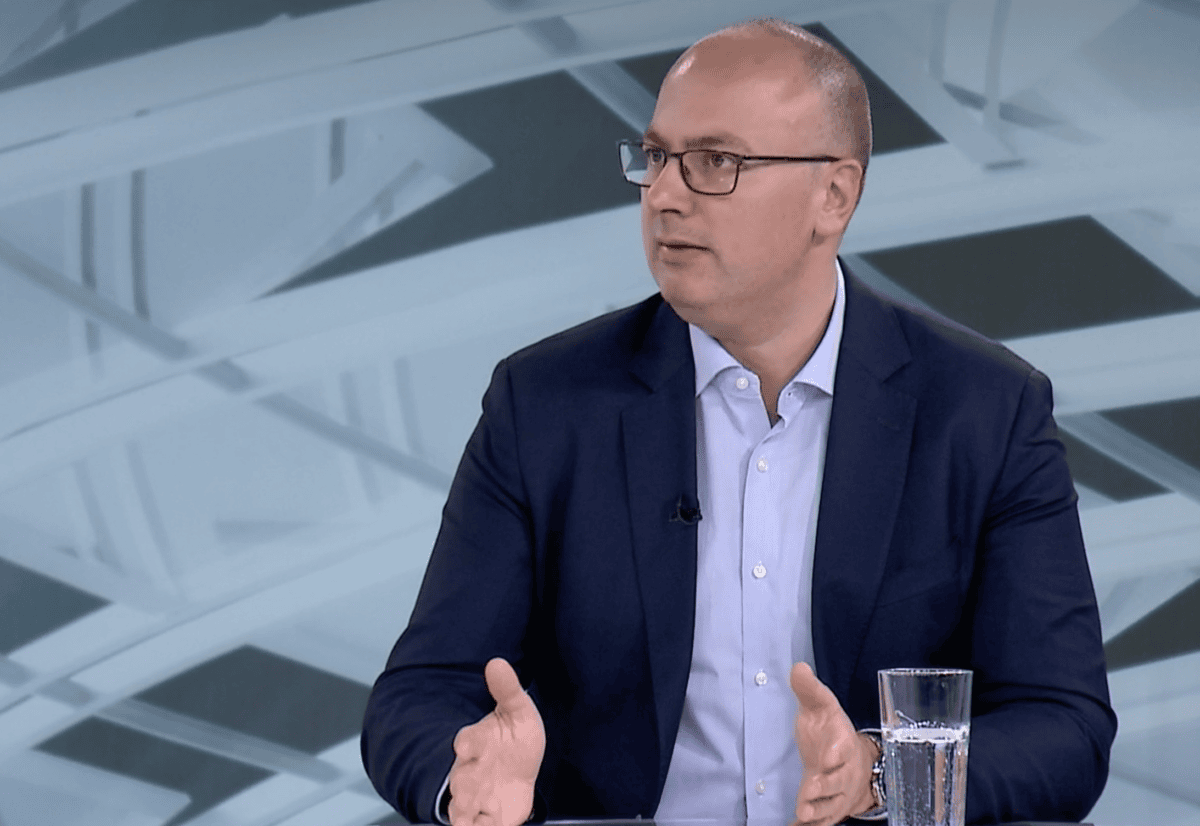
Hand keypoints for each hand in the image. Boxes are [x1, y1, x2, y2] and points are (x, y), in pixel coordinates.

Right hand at [448, 658, 545, 825]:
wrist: (522, 770)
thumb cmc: (516, 738)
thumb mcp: (519, 712)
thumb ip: (507, 689)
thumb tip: (496, 662)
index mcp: (477, 742)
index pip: (466, 740)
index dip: (467, 744)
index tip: (466, 748)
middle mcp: (471, 771)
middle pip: (461, 779)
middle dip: (463, 786)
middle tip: (466, 793)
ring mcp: (476, 797)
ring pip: (462, 807)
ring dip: (464, 813)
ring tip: (467, 819)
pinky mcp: (488, 818)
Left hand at [790, 662, 877, 825]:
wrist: (853, 762)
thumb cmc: (832, 732)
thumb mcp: (822, 707)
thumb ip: (809, 689)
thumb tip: (798, 667)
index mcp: (842, 745)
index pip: (842, 749)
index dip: (835, 753)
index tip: (826, 757)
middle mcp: (843, 772)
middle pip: (837, 781)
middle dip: (825, 786)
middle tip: (810, 789)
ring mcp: (837, 794)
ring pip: (830, 806)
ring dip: (818, 810)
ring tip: (803, 813)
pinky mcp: (828, 809)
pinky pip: (821, 821)